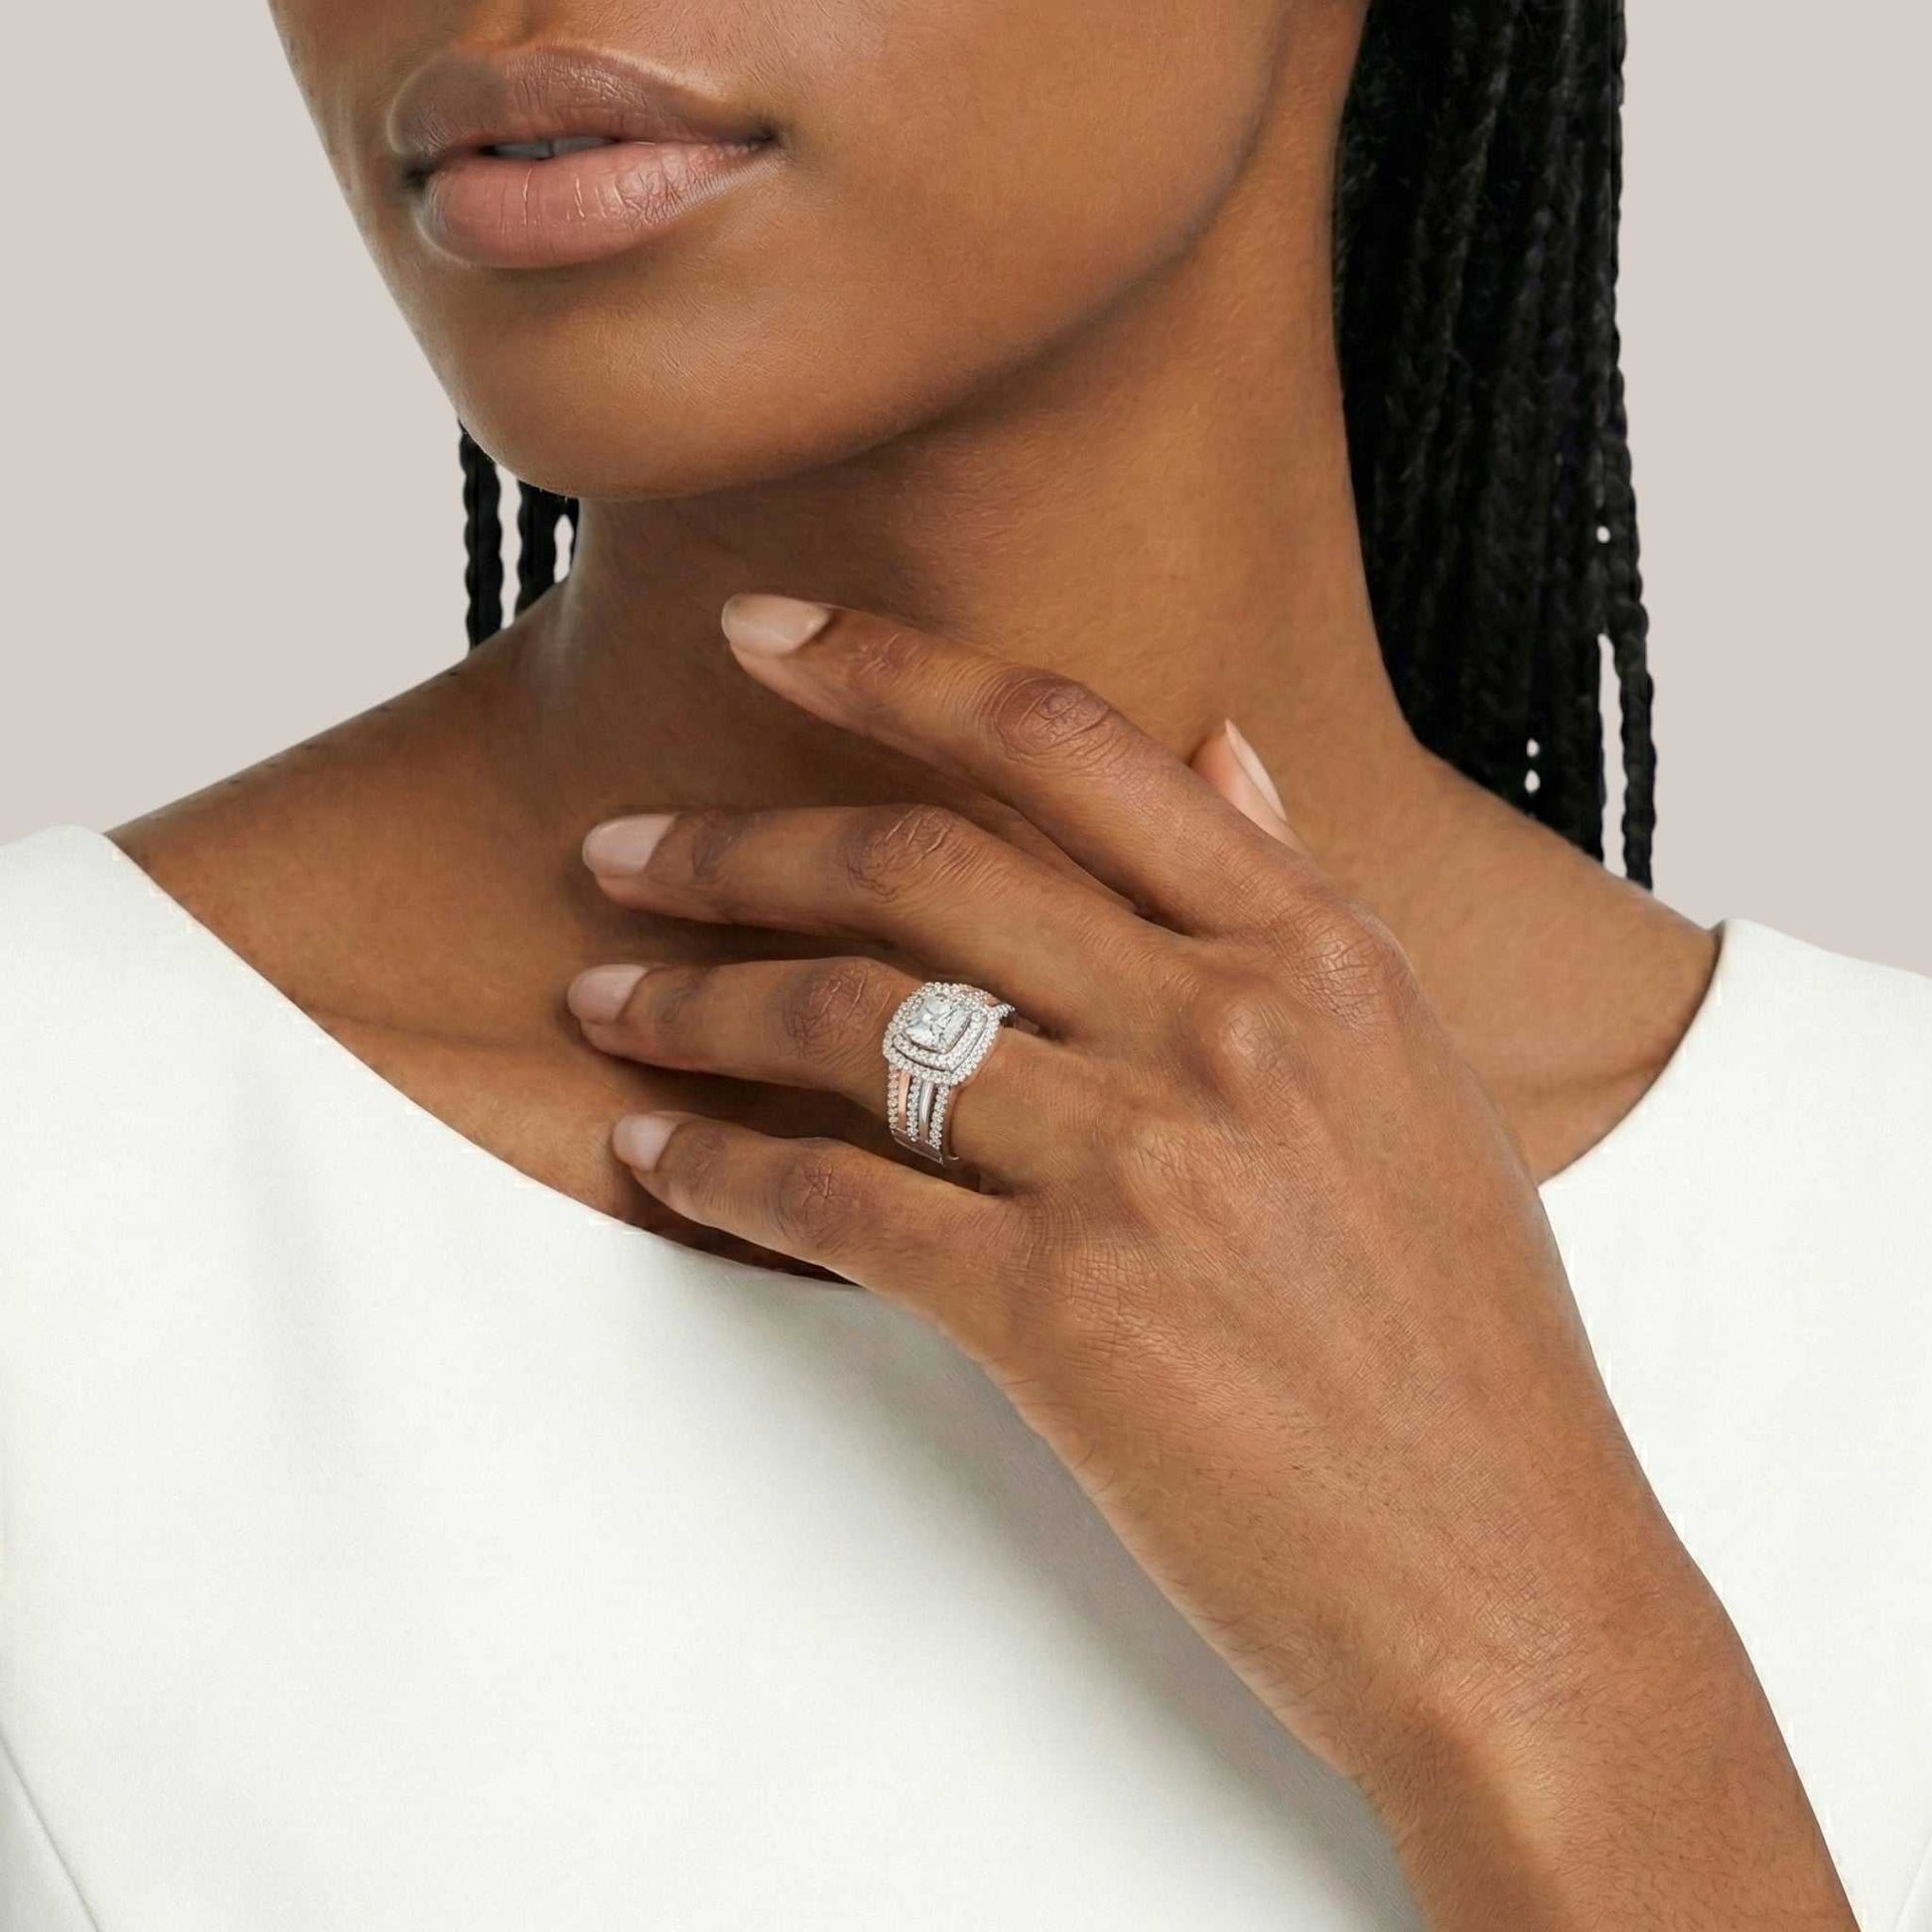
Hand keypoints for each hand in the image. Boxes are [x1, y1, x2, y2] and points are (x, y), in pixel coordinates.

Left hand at [568, 594, 1852, 1928]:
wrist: (1507, 1578)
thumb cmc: (1465, 1339)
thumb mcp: (1413, 1076)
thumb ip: (1296, 896)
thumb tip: (1217, 743)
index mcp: (1315, 950)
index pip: (1065, 742)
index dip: (890, 667)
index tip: (763, 630)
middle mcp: (1221, 1026)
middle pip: (918, 866)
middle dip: (734, 846)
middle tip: (619, 849)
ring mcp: (1138, 1165)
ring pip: (850, 1025)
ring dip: (693, 1004)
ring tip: (601, 996)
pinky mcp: (1061, 1315)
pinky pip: (836, 1205)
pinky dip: (717, 1170)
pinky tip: (655, 1153)